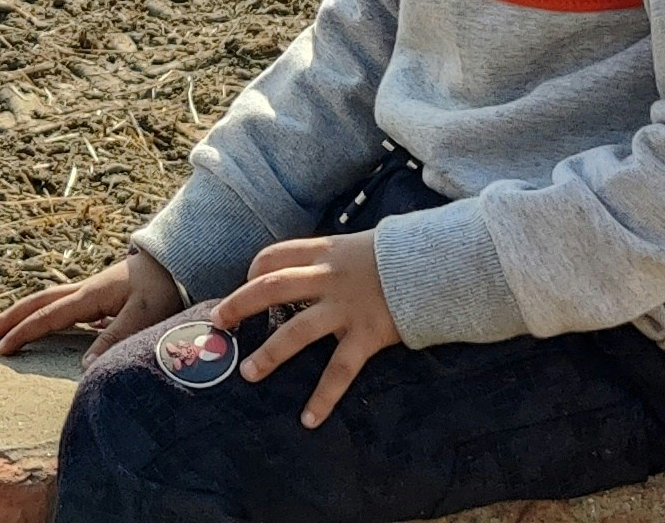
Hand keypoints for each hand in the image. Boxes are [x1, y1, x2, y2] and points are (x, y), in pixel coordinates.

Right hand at [0, 247, 186, 363]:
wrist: (182, 261)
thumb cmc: (165, 288)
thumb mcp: (143, 316)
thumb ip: (114, 339)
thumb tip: (84, 367)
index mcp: (91, 296)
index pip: (48, 316)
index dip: (23, 332)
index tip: (1, 349)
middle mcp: (87, 290)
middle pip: (40, 301)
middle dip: (13, 316)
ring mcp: (94, 291)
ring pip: (51, 300)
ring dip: (28, 313)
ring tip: (9, 326)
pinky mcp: (105, 295)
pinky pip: (67, 305)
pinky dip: (50, 314)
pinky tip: (53, 325)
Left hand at [216, 232, 400, 427]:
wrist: (444, 261)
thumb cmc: (405, 255)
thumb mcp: (363, 245)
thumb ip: (338, 259)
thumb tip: (320, 270)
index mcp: (326, 251)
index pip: (275, 255)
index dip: (253, 270)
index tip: (245, 284)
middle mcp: (329, 277)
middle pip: (270, 286)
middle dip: (240, 304)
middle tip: (220, 322)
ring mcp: (346, 307)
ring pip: (296, 330)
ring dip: (269, 353)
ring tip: (248, 372)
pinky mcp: (367, 333)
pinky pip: (340, 369)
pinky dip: (324, 396)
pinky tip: (309, 419)